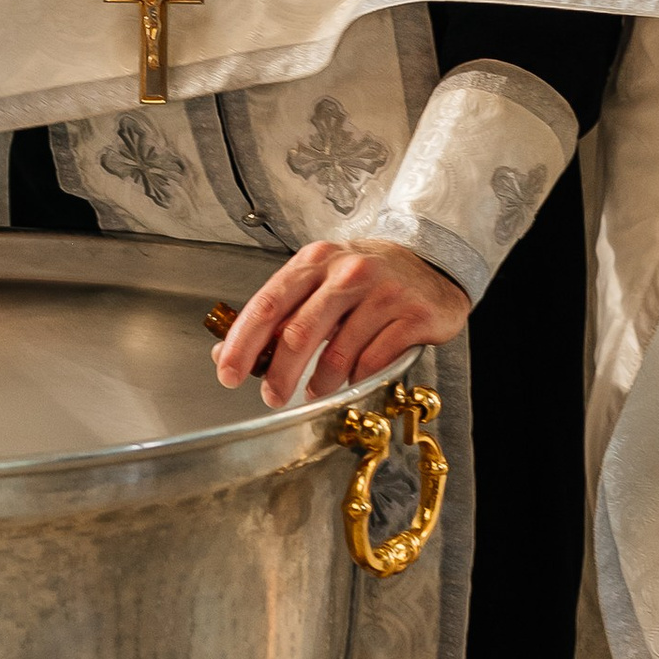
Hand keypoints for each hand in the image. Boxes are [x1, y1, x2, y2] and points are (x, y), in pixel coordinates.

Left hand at [212, 238, 470, 410]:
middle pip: (299, 332)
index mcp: (316, 261)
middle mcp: (348, 272)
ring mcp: (383, 293)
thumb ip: (279, 313)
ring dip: (320, 383)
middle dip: (279, 373)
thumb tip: (228, 351)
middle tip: (272, 397)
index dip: (243, 343)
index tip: (229, 373)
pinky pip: (373, 362)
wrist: (430, 264)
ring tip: (315, 391)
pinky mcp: (413, 316)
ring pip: (338, 354)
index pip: (268, 304)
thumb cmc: (365, 278)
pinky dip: (356, 380)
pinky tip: (351, 382)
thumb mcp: (319, 283)